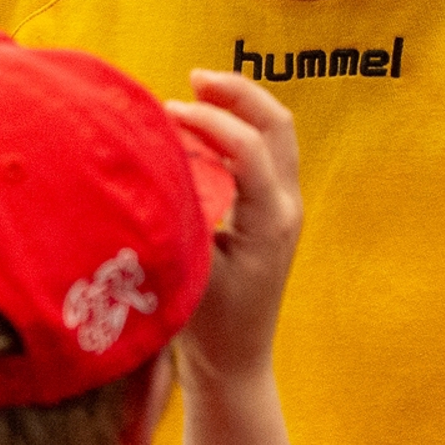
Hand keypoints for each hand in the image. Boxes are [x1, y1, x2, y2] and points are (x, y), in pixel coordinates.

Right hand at [164, 70, 300, 384]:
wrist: (236, 364)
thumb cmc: (209, 329)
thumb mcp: (188, 272)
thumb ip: (179, 215)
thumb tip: (157, 163)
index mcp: (271, 222)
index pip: (250, 149)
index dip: (209, 122)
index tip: (168, 113)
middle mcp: (287, 208)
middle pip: (278, 124)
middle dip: (237, 94)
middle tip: (194, 79)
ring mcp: (285, 209)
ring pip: (276, 134)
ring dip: (238, 108)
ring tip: (194, 95)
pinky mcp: (272, 213)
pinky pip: (261, 155)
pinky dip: (232, 132)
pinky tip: (194, 135)